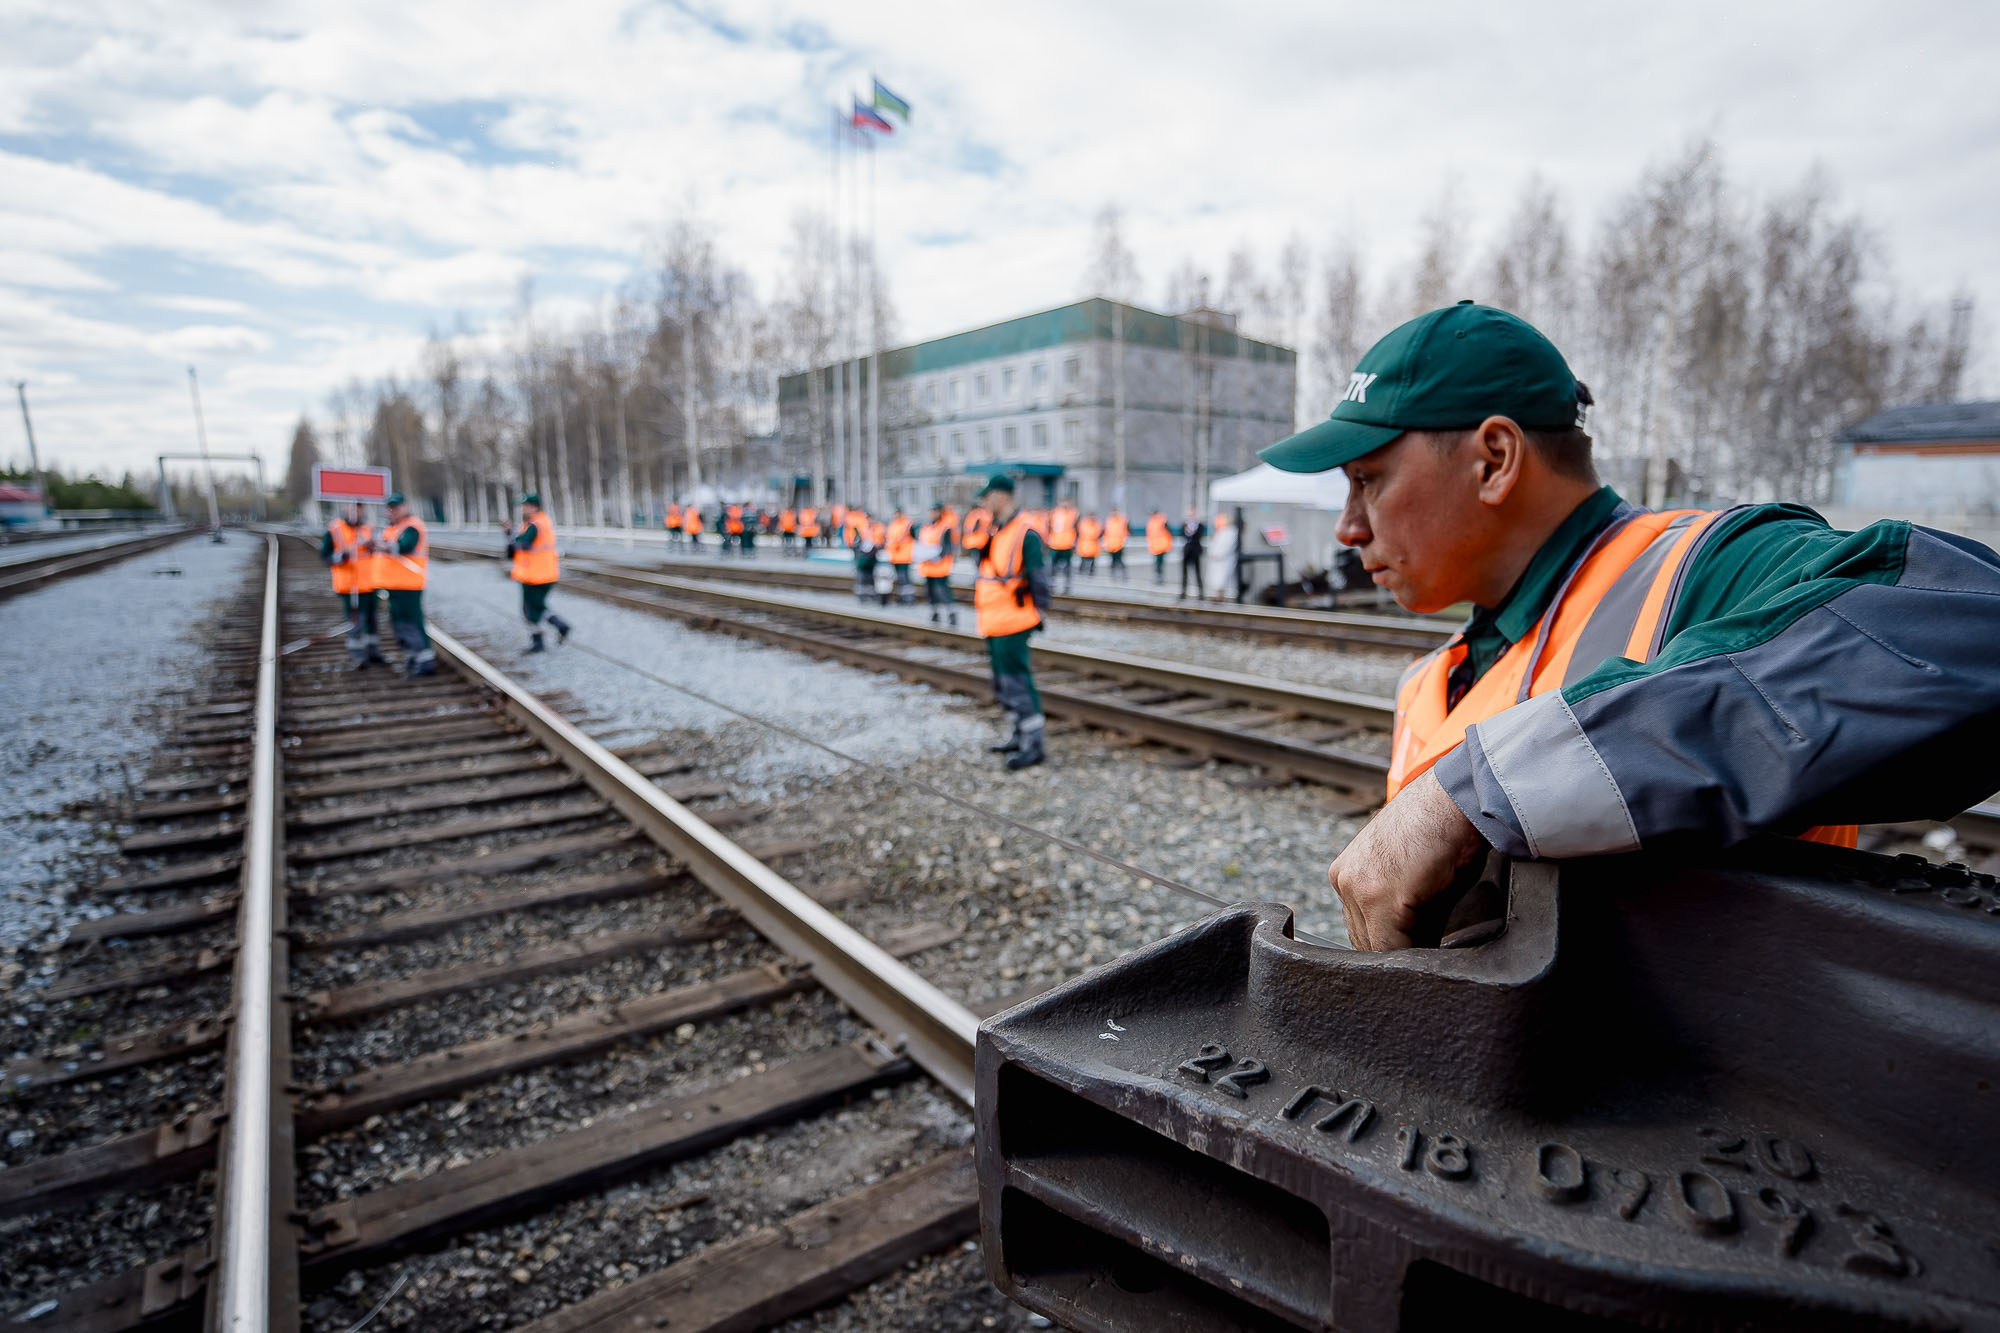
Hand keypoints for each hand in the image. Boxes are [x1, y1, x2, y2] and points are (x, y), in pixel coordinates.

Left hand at [1329, 768, 1486, 950]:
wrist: (1458, 799)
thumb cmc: (1443, 826)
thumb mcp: (1407, 866)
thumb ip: (1396, 899)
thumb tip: (1405, 939)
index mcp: (1347, 871)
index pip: (1359, 925)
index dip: (1386, 943)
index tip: (1409, 951)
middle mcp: (1345, 879)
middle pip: (1363, 937)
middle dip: (1393, 950)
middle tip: (1422, 956)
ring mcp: (1358, 888)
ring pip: (1374, 946)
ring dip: (1403, 954)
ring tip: (1428, 954)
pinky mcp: (1381, 898)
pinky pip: (1390, 947)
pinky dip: (1411, 956)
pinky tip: (1431, 954)